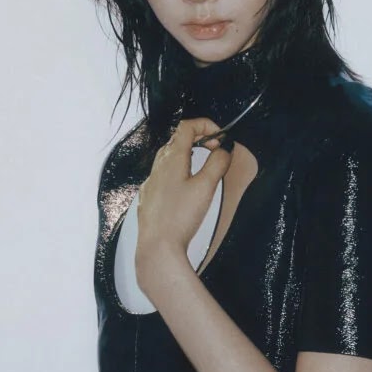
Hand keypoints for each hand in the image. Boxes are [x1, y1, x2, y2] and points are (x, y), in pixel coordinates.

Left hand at [135, 118, 233, 277]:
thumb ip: (217, 164)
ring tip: (202, 168)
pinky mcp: (148, 197)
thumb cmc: (180, 217)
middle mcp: (158, 166)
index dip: (206, 125)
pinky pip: (162, 175)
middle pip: (177, 140)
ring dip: (187, 155)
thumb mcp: (205, 187)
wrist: (157, 247)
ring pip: (168, 158)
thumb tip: (223, 150)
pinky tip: (184, 188)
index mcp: (172, 159)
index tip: (221, 138)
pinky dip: (177, 172)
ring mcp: (151, 182)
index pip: (187, 126)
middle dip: (198, 139)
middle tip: (215, 151)